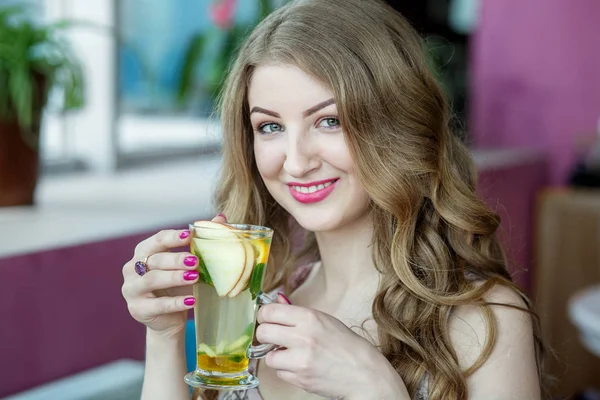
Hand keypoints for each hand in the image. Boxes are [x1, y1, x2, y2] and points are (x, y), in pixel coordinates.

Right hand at [121, 215, 225, 337]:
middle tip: (196, 261)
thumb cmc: (177, 285)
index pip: (156, 240)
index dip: (172, 237)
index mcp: (143, 252)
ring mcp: (132, 289)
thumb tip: (221, 217)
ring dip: (174, 278)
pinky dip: (176, 302)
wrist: (168, 318)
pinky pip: (157, 305)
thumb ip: (200, 241)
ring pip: (152, 280)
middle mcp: (132, 268)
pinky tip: (191, 301)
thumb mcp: (187, 264)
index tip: (190, 235)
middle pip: (154, 260)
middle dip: (176, 259)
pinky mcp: (137, 309)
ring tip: (194, 277)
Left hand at [255, 302, 408, 398]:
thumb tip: (278, 300)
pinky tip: (300, 366)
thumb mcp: (324, 320)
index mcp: (309, 317)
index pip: (269, 311)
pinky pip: (280, 373)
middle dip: (265, 335)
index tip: (267, 319)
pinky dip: (286, 370)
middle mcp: (303, 337)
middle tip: (273, 337)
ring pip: (268, 357)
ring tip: (291, 354)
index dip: (264, 315)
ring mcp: (301, 360)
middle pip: (262, 332)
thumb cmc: (346, 345)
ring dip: (276, 356)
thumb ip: (298, 312)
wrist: (364, 373)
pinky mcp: (300, 379)